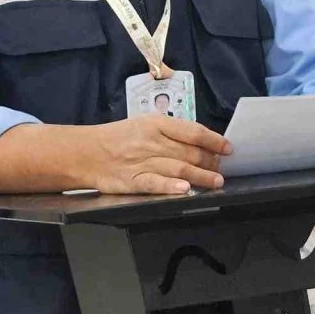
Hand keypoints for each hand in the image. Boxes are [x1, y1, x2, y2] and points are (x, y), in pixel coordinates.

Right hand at [87, 115, 230, 194]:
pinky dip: (171, 187)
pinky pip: (156, 184)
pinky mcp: (133, 181)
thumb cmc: (119, 138)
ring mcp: (142, 161)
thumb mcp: (144, 124)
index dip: (214, 140)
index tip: (228, 148)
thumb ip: (170, 132)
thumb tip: (200, 142)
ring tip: (217, 182)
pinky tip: (185, 190)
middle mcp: (151, 141)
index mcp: (155, 124)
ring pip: (179, 168)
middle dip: (211, 161)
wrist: (86, 152)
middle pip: (190, 151)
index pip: (192, 131)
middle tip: (223, 168)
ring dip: (202, 176)